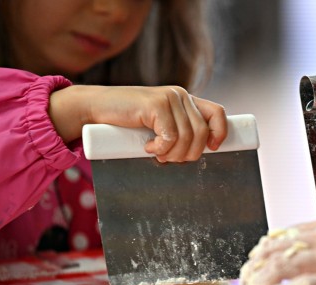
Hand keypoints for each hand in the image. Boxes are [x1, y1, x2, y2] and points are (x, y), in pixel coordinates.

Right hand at [49, 85, 226, 161]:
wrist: (96, 108)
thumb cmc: (127, 121)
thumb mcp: (159, 124)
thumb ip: (178, 129)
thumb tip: (201, 149)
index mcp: (185, 100)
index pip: (217, 113)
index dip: (220, 132)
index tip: (212, 148)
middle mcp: (181, 95)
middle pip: (202, 133)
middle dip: (189, 153)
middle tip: (169, 158)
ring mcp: (169, 98)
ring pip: (188, 138)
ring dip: (173, 154)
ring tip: (158, 154)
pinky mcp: (156, 105)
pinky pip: (171, 137)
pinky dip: (161, 149)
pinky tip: (148, 148)